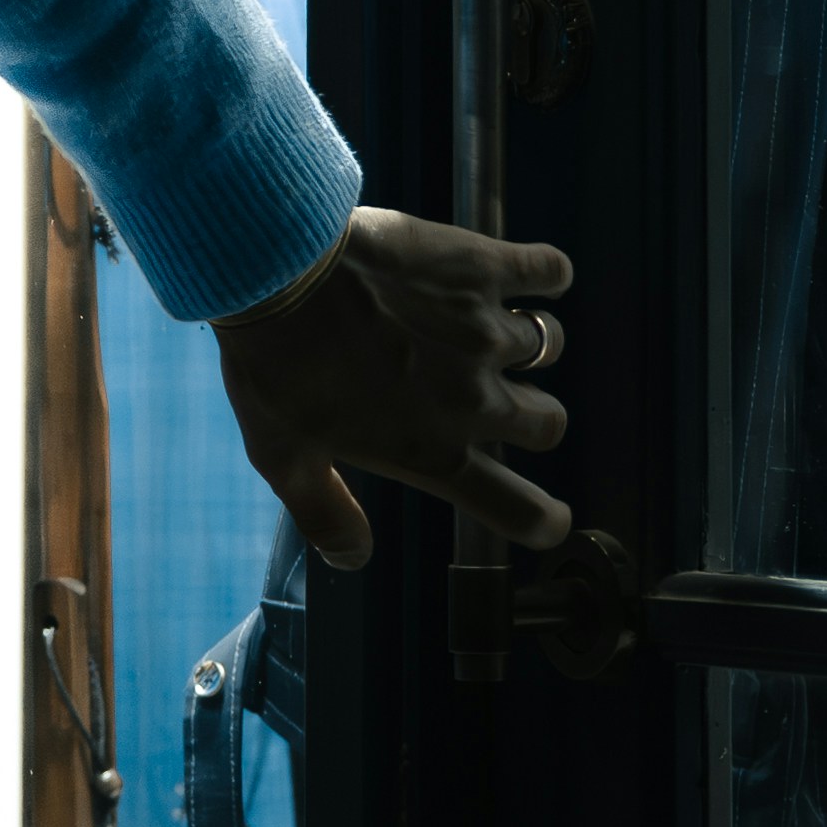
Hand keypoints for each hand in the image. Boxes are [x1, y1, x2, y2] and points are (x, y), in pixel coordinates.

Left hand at [211, 206, 575, 568]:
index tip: (551, 518)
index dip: (545, 521)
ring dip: (527, 341)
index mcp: (431, 452)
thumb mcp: (285, 458)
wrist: (275, 270)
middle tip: (497, 395)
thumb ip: (326, 516)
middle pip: (549, 423)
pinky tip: (535, 272)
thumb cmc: (274, 364)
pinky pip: (549, 272)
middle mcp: (471, 399)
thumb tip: (352, 558)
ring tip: (488, 326)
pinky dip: (548, 273)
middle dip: (534, 415)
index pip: (519, 509)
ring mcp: (482, 332)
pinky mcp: (481, 268)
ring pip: (546, 346)